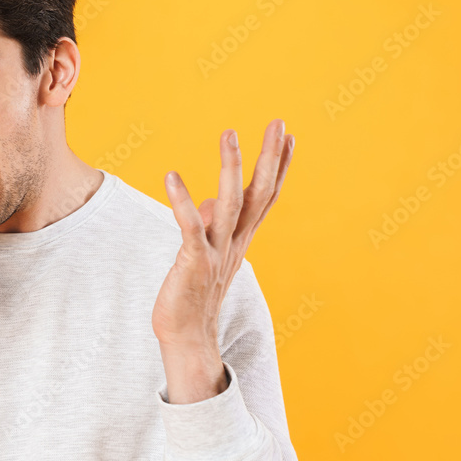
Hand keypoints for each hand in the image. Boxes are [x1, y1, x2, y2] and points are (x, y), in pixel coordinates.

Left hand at [152, 120, 293, 400]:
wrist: (187, 338)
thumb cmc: (193, 295)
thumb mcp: (205, 254)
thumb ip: (213, 227)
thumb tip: (211, 202)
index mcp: (240, 240)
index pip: (265, 197)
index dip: (278, 167)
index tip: (289, 136)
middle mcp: (234, 243)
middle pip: (259, 194)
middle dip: (270, 157)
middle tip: (279, 122)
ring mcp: (216, 252)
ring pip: (230, 203)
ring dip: (230, 166)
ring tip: (229, 132)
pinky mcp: (194, 262)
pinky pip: (190, 226)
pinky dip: (182, 200)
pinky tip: (171, 174)